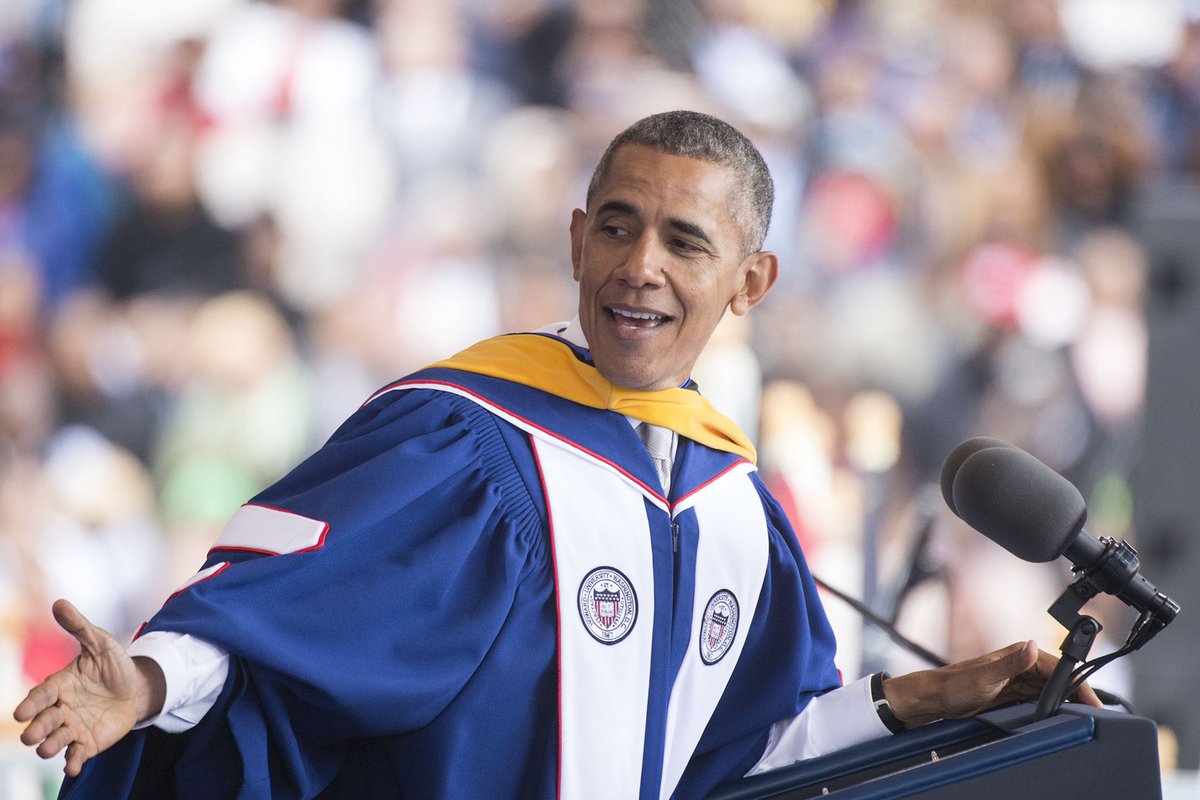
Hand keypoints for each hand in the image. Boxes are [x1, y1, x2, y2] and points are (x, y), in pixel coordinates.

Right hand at [12, 599, 165, 776]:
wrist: (137, 688)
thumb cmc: (114, 664)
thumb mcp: (101, 643)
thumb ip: (80, 627)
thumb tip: (59, 602)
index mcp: (59, 685)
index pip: (40, 696)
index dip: (31, 704)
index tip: (21, 713)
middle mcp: (60, 708)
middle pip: (42, 721)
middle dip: (36, 728)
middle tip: (32, 734)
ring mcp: (72, 727)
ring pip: (54, 740)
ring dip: (49, 746)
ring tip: (49, 748)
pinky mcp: (87, 743)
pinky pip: (76, 755)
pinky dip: (73, 762)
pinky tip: (74, 766)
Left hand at [883, 640, 1102, 728]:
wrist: (937, 699)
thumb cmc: (956, 685)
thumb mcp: (986, 676)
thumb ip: (1011, 663)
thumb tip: (1033, 647)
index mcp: (1018, 653)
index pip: (1058, 667)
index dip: (1078, 683)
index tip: (1092, 700)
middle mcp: (1021, 664)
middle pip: (1059, 679)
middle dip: (1077, 694)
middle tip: (1094, 714)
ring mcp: (1018, 679)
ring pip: (1052, 690)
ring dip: (1066, 701)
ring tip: (1082, 717)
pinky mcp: (1014, 693)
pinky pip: (1040, 699)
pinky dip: (1052, 707)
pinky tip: (1059, 717)